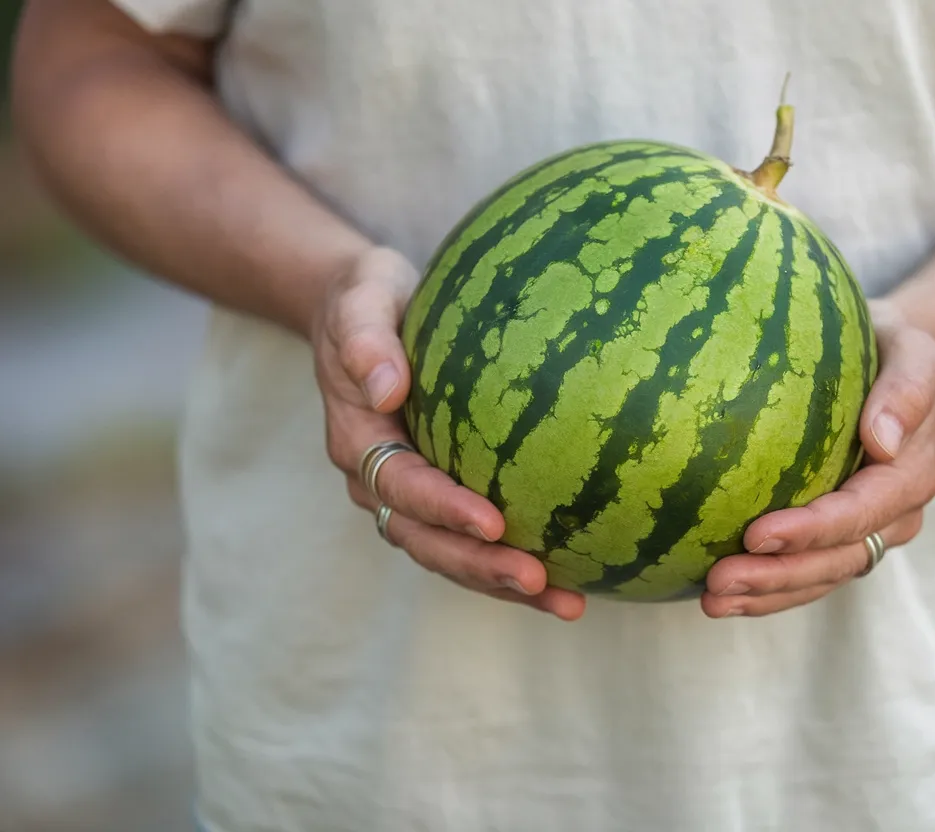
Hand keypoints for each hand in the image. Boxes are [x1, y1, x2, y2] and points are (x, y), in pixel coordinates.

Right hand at [311, 247, 586, 620]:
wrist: (363, 313)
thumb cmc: (366, 300)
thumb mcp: (359, 302)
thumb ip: (364, 341)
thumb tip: (386, 388)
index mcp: (359, 443)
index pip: (402, 487)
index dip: (443, 510)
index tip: (491, 522)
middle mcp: (380, 481)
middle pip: (427, 541)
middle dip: (480, 566)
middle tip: (537, 580)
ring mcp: (410, 495)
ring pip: (452, 555)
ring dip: (503, 583)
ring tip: (568, 603)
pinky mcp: (442, 495)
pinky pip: (474, 540)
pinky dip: (514, 562)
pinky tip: (574, 578)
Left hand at [701, 298, 934, 617]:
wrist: (893, 367)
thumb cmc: (892, 348)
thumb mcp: (912, 349)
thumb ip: (907, 388)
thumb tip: (882, 440)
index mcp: (911, 476)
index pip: (860, 512)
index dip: (812, 530)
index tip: (757, 535)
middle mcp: (893, 516)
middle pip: (836, 560)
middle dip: (779, 577)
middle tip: (718, 583)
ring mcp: (866, 534)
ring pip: (818, 578)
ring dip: (766, 595)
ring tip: (711, 600)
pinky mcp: (837, 541)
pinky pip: (803, 575)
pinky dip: (765, 591)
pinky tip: (714, 594)